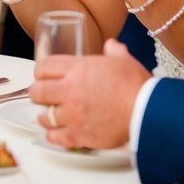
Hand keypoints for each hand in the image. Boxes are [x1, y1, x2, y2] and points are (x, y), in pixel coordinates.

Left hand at [30, 39, 150, 149]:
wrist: (145, 110)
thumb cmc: (135, 84)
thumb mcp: (123, 59)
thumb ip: (113, 51)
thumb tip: (111, 46)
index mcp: (78, 69)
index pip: (44, 67)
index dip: (41, 71)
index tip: (43, 75)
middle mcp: (70, 90)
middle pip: (37, 92)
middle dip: (37, 92)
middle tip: (41, 94)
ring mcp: (73, 115)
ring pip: (44, 117)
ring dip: (45, 116)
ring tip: (48, 115)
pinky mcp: (79, 135)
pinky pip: (56, 137)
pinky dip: (53, 136)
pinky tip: (56, 133)